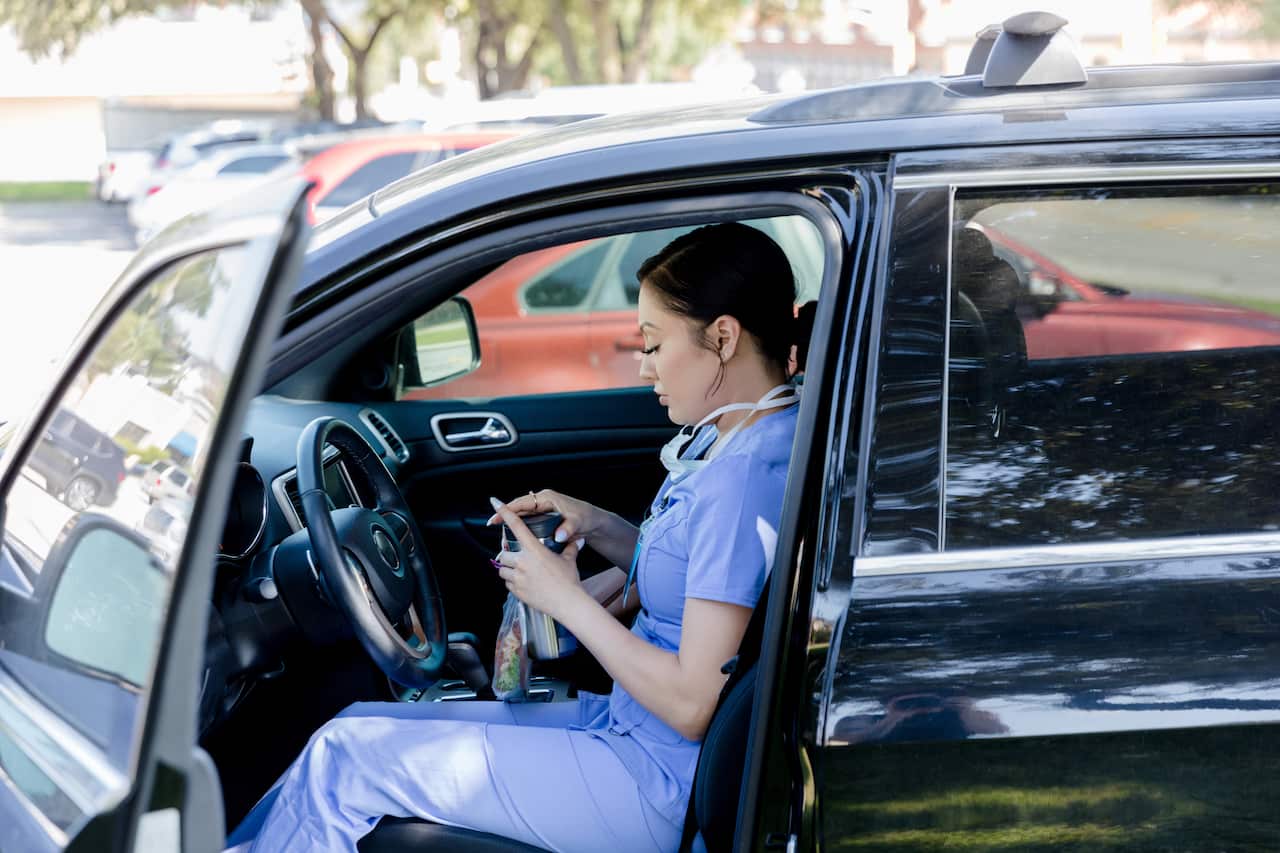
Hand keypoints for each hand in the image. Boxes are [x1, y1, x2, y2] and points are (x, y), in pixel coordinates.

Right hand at [486, 488, 599, 545]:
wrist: (594, 523)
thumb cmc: (586, 518)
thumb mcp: (578, 522)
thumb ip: (569, 528)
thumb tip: (560, 535)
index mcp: (547, 498)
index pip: (522, 503)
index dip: (507, 509)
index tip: (495, 516)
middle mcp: (542, 503)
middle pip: (518, 510)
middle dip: (505, 519)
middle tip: (494, 529)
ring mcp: (542, 511)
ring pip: (522, 518)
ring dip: (511, 527)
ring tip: (503, 540)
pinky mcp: (544, 520)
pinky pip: (528, 524)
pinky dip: (520, 532)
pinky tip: (514, 542)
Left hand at [490, 497, 589, 620]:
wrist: (568, 603)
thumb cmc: (569, 581)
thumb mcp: (569, 560)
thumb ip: (569, 548)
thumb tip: (576, 540)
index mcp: (534, 550)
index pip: (516, 526)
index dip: (505, 512)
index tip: (495, 503)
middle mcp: (523, 562)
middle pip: (504, 553)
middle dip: (508, 555)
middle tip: (516, 556)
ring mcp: (518, 577)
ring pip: (502, 569)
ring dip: (508, 569)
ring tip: (519, 571)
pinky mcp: (516, 591)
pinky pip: (507, 583)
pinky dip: (511, 581)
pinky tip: (523, 582)